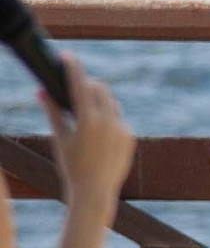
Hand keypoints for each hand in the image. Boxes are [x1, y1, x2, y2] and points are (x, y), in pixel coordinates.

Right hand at [44, 56, 133, 209]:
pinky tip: (98, 128)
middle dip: (87, 84)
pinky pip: (119, 119)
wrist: (95, 191)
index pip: (80, 85)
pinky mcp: (131, 137)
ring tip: (85, 109)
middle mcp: (109, 122)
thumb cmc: (71, 165)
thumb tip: (41, 91)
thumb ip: (52, 112)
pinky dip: (108, 118)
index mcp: (88, 121)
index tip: (68, 56)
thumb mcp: (60, 137)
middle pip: (100, 89)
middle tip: (75, 86)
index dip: (74, 68)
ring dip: (99, 101)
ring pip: (111, 103)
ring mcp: (123, 129)